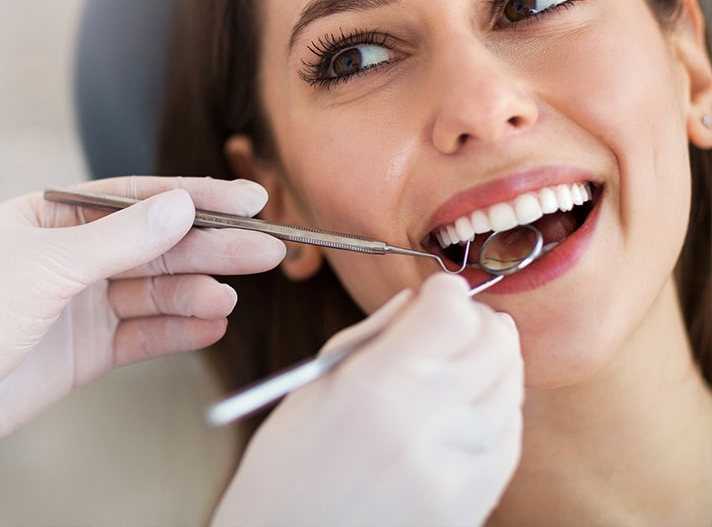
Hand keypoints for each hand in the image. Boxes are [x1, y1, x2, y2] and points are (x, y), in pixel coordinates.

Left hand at [0, 176, 285, 525]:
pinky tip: (211, 325)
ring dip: (197, 291)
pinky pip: (140, 337)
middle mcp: (69, 258)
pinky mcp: (81, 353)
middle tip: (270, 249)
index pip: (139, 200)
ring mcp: (77, 306)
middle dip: (211, 248)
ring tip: (238, 293)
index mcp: (53, 217)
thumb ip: (119, 241)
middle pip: (155, 247)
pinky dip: (175, 332)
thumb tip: (181, 207)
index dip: (196, 200)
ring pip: (152, 293)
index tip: (249, 201)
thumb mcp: (43, 267)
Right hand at [212, 273, 523, 526]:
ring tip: (458, 363)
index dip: (445, 292)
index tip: (434, 293)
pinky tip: (467, 406)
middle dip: (476, 320)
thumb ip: (368, 339)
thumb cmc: (284, 472)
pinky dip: (498, 408)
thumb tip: (416, 303)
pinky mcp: (473, 503)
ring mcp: (457, 470)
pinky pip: (510, 436)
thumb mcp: (309, 390)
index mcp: (373, 390)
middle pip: (493, 343)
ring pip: (510, 386)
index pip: (451, 313)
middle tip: (452, 321)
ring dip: (491, 361)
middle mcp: (424, 426)